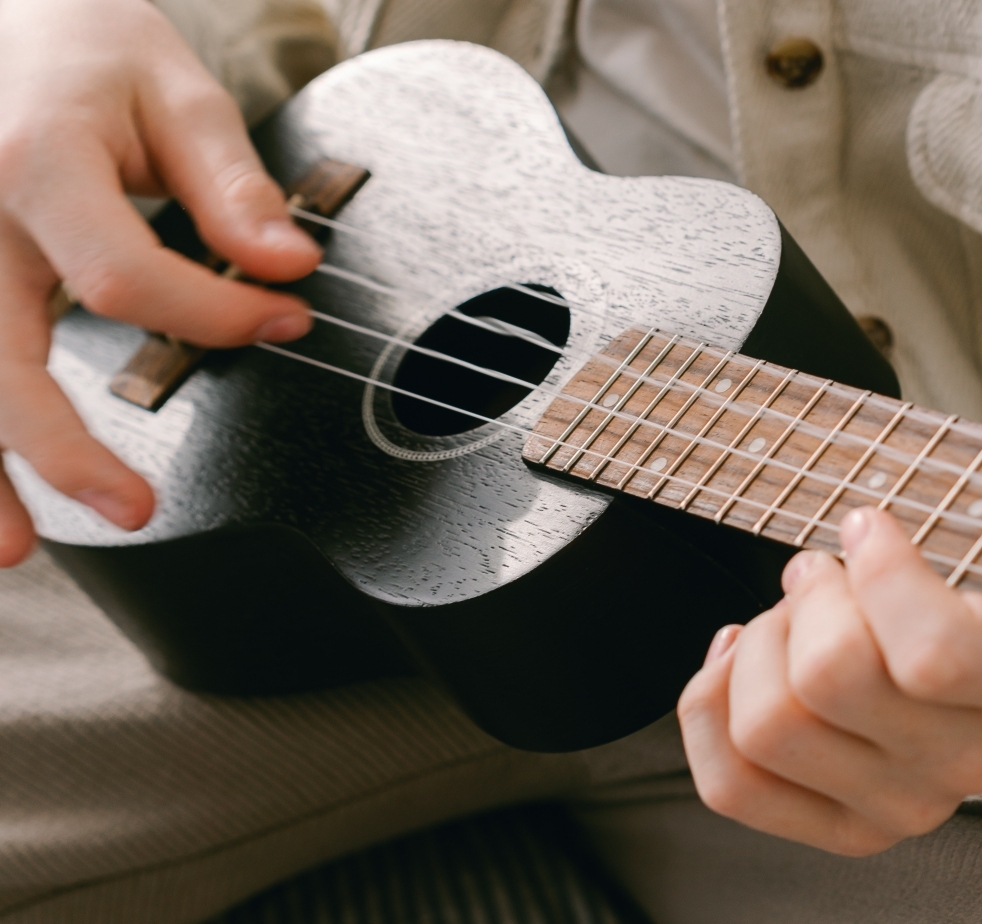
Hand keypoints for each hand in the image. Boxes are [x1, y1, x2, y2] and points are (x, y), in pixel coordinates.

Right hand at [0, 0, 322, 564]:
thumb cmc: (75, 45)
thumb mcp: (170, 88)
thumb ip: (230, 185)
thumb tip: (287, 266)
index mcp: (35, 157)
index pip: (125, 277)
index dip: (217, 317)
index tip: (284, 323)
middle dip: (60, 447)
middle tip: (135, 511)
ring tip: (12, 553)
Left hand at [678, 394, 981, 854]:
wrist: (947, 619)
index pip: (935, 654)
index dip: (879, 573)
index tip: (870, 521)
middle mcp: (973, 763)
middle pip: (830, 681)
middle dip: (808, 594)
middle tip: (826, 566)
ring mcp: (900, 806)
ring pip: (768, 723)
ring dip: (760, 641)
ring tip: (798, 612)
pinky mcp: (830, 824)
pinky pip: (729, 782)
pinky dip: (712, 701)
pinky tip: (747, 654)